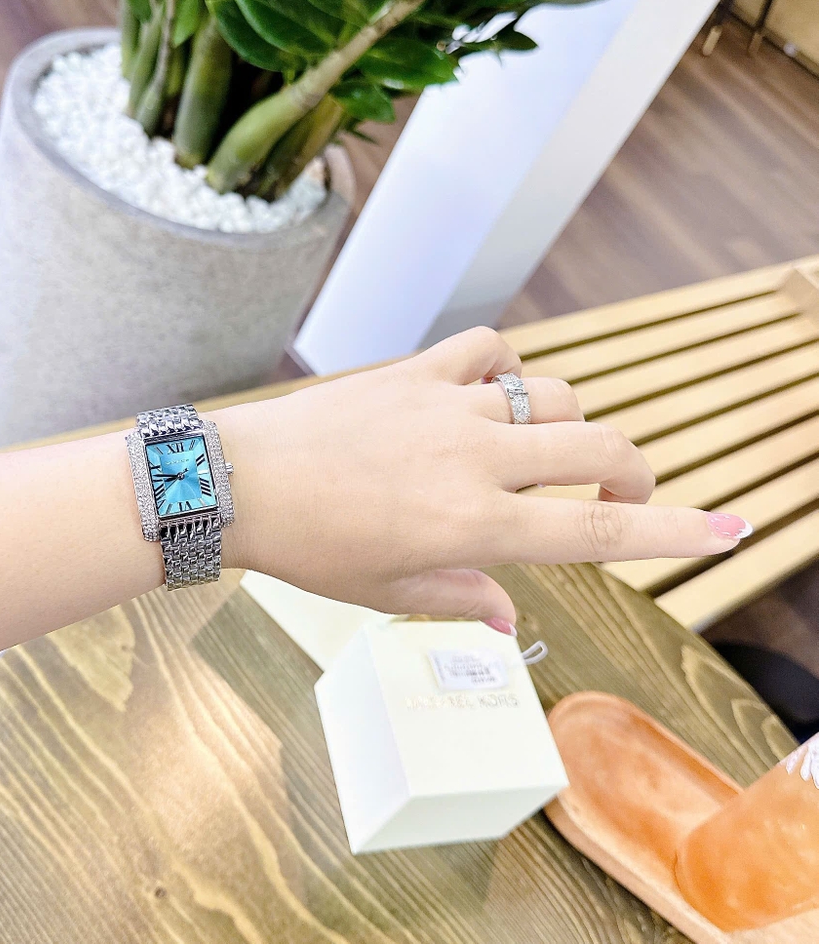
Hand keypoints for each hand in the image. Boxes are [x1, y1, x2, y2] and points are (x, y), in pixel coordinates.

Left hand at [210, 328, 750, 629]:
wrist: (239, 481)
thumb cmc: (309, 547)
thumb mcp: (386, 593)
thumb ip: (461, 600)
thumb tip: (509, 622)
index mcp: (473, 527)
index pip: (596, 534)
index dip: (674, 533)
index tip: (730, 527)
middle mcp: (474, 461)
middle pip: (598, 450)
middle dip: (634, 474)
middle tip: (623, 493)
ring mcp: (447, 407)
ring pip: (554, 396)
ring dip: (568, 424)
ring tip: (540, 449)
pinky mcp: (415, 371)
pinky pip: (488, 346)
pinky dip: (505, 366)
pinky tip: (489, 391)